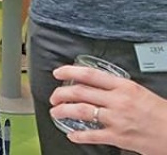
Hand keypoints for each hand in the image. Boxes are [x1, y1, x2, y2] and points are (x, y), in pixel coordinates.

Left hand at [50, 65, 166, 154]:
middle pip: (80, 92)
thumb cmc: (161, 113)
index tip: (58, 73)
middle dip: (61, 94)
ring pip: (82, 111)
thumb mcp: (139, 91)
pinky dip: (78, 135)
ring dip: (64, 111)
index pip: (90, 75)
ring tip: (56, 112)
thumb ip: (117, 88)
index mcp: (123, 86)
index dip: (69, 72)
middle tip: (54, 97)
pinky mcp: (118, 137)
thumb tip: (96, 86)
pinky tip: (72, 135)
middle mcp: (118, 101)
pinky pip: (92, 135)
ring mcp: (117, 119)